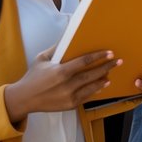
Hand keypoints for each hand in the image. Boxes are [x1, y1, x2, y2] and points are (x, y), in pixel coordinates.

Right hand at [3, 47, 119, 122]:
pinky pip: (87, 97)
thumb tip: (68, 36)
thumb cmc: (33, 77)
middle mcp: (67, 85)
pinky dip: (96, 90)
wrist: (23, 99)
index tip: (109, 53)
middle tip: (118, 61)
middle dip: (107, 67)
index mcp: (60, 72)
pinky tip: (102, 84)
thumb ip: (56, 48)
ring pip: (92, 87)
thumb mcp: (41, 59)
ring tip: (111, 73)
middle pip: (92, 75)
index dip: (98, 56)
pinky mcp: (70, 105)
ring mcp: (69, 97)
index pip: (84, 62)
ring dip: (103, 79)